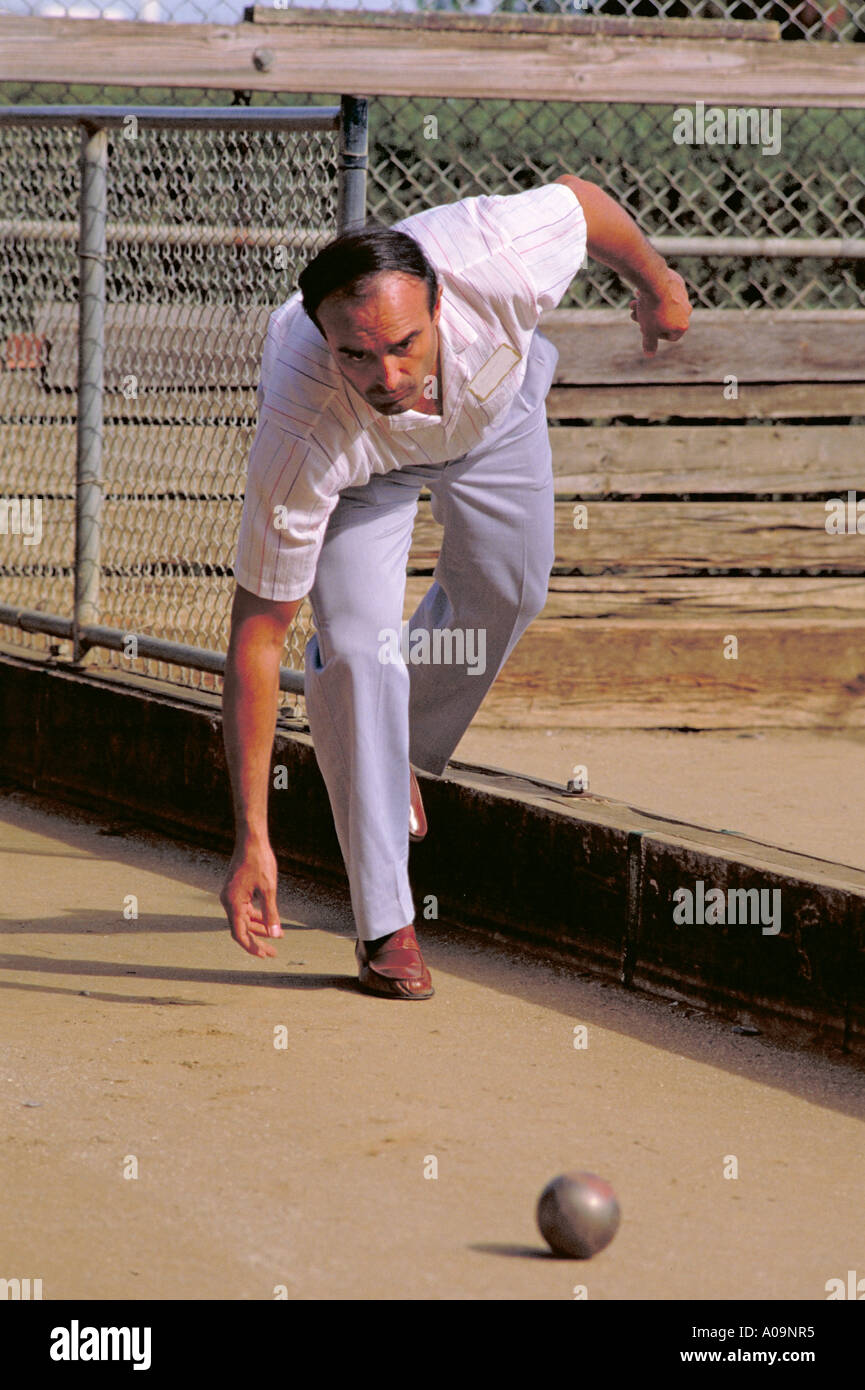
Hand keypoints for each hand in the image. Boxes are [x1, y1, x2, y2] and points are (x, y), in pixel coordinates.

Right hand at [220, 838, 282, 957]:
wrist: (251, 840)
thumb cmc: (260, 861)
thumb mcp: (269, 889)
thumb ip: (271, 913)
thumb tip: (275, 934)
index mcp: (233, 902)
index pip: (239, 933)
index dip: (251, 947)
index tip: (264, 955)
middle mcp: (228, 901)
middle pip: (241, 929)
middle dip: (258, 941)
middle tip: (273, 952)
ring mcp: (230, 895)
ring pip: (244, 919)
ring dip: (259, 928)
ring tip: (277, 936)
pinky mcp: (235, 890)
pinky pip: (244, 909)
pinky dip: (256, 916)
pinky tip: (269, 920)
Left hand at [629, 267, 691, 354]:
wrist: (654, 281)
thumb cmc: (652, 309)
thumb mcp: (648, 330)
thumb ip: (650, 343)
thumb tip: (649, 354)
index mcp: (683, 325)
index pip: (670, 337)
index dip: (655, 335)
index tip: (645, 329)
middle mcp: (687, 311)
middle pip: (665, 319)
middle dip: (647, 319)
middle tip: (633, 314)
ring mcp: (684, 296)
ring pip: (664, 304)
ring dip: (647, 306)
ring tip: (633, 303)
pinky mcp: (678, 283)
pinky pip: (665, 291)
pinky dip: (654, 293)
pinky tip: (641, 291)